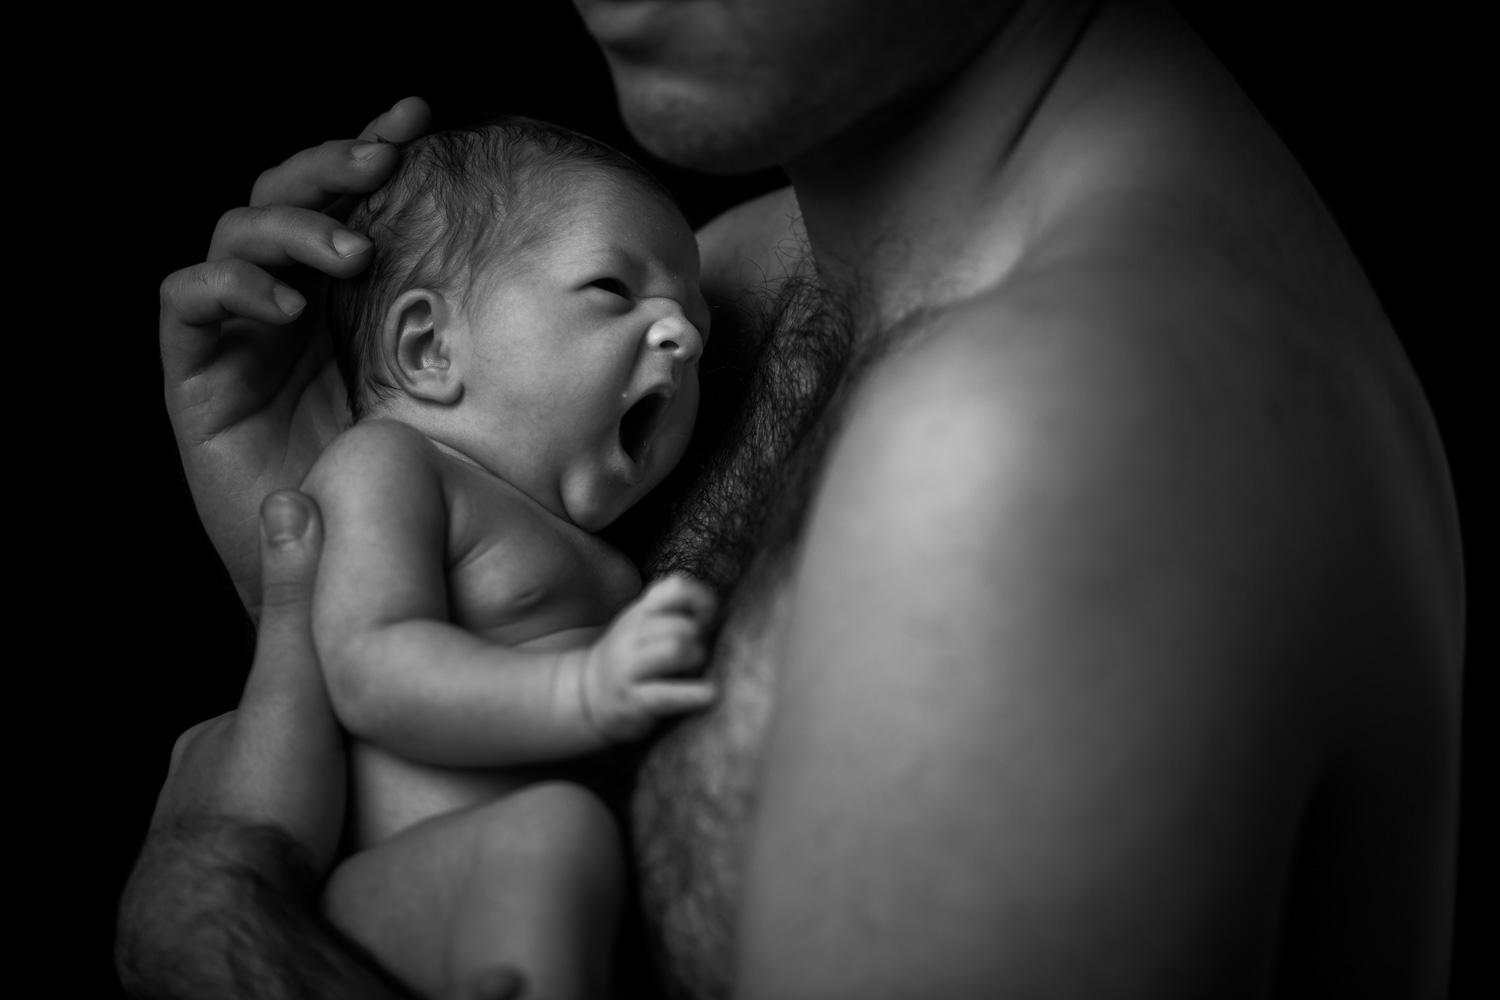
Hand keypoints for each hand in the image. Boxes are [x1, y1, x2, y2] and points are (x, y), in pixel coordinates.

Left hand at [119, 492, 527, 998]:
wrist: (232, 907)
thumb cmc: (266, 797)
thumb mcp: (291, 682)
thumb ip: (297, 603)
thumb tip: (291, 500)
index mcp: (213, 736)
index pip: (272, 698)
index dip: (318, 697)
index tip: (358, 703)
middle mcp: (197, 786)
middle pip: (266, 753)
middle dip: (306, 756)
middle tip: (353, 767)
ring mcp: (204, 838)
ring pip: (265, 809)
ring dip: (301, 809)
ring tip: (347, 817)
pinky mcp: (220, 892)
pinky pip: (265, 857)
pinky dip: (293, 853)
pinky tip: (327, 865)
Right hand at [160, 98, 431, 617]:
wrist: (350, 580)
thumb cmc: (410, 494)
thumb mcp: (459, 404)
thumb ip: (478, 347)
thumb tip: (563, 299)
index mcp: (347, 298)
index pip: (347, 199)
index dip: (370, 142)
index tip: (420, 114)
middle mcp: (289, 304)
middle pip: (284, 196)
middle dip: (329, 165)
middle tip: (380, 161)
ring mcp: (239, 336)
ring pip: (236, 231)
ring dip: (292, 224)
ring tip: (350, 250)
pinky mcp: (196, 378)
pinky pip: (186, 301)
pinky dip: (231, 285)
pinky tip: (285, 304)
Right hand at [582, 574, 717, 741]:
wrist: (588, 694)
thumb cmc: (636, 659)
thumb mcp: (650, 626)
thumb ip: (681, 612)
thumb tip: (714, 614)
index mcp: (641, 612)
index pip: (676, 588)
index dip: (701, 601)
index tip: (707, 620)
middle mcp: (631, 634)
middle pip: (682, 625)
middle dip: (700, 640)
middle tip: (697, 656)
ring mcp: (628, 667)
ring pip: (676, 649)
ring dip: (696, 661)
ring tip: (695, 673)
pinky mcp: (632, 700)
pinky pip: (666, 694)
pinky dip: (692, 694)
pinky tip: (710, 695)